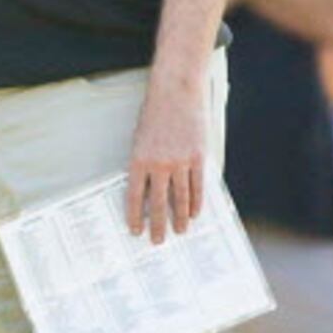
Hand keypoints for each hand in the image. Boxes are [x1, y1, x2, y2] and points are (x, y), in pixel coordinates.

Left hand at [125, 77, 209, 242]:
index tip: (135, 230)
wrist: (176, 91)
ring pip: (180, 198)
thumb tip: (146, 189)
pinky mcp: (198, 157)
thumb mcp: (139, 138)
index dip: (134, 216)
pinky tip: (195, 213)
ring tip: (180, 231)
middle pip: (158, 203)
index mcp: (138, 160)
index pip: (134, 197)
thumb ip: (143, 163)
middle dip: (157, 225)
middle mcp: (159, 164)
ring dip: (180, 218)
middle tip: (157, 241)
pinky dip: (197, 202)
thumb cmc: (155, 113)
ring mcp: (180, 162)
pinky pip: (198, 186)